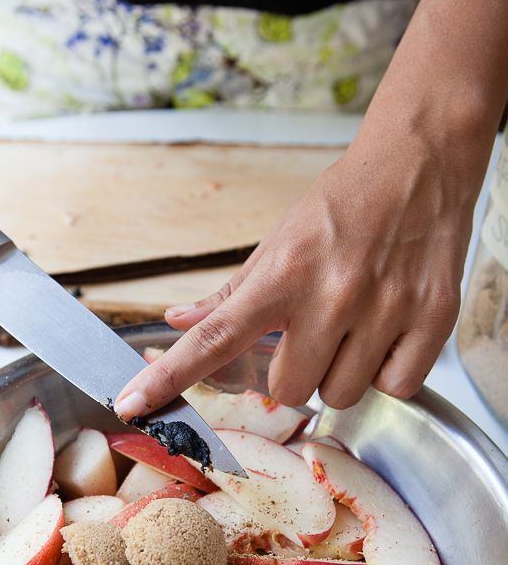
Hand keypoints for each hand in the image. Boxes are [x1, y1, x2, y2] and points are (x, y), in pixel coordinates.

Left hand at [115, 0, 507, 417]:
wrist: (420, 161)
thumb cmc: (344, 204)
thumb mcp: (278, 241)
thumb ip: (230, 294)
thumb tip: (176, 319)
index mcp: (283, 273)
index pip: (214, 337)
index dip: (169, 377)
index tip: (131, 403)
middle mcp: (331, 294)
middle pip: (289, 390)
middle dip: (296, 373)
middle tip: (313, 336)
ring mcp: (385, 308)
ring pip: (342, 396)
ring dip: (342, 374)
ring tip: (355, 329)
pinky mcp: (432, 318)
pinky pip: (396, 388)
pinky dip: (389, 374)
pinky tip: (388, 336)